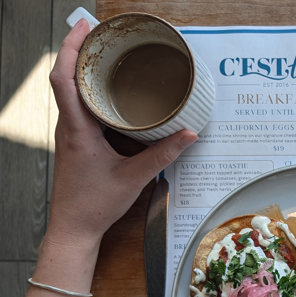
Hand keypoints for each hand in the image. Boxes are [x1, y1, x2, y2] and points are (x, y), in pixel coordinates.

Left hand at [46, 19, 196, 249]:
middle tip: (103, 34)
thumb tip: (189, 134)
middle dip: (82, 51)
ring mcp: (72, 134)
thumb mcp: (133, 177)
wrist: (73, 228)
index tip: (86, 29)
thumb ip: (162, 155)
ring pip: (74, 93)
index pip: (64, 79)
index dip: (72, 49)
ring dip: (88, 72)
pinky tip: (114, 95)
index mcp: (77, 129)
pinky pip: (84, 110)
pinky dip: (96, 95)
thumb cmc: (94, 205)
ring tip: (110, 57)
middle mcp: (70, 126)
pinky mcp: (79, 142)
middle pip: (67, 77)